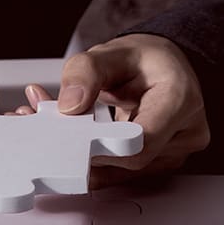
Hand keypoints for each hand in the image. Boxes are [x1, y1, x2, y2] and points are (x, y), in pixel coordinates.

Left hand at [10, 34, 210, 188]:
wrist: (163, 69)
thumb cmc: (144, 61)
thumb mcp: (111, 52)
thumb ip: (85, 72)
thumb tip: (69, 105)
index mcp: (180, 100)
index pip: (142, 139)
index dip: (103, 145)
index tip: (69, 137)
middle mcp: (183, 134)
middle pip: (126, 160)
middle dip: (80, 145)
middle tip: (40, 120)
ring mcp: (171, 155)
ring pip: (118, 171)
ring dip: (79, 154)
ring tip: (51, 125)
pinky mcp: (154, 166)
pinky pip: (116, 173)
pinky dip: (88, 160)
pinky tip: (67, 141)